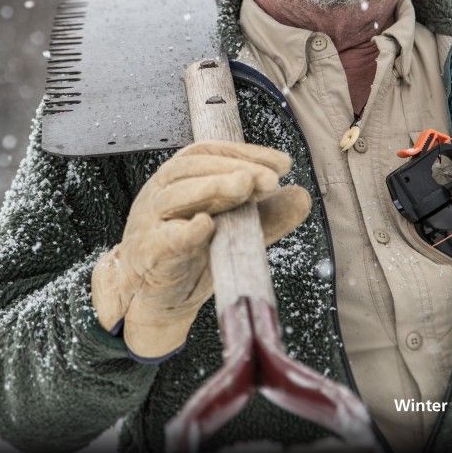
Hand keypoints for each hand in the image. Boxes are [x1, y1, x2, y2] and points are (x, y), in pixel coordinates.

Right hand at [91, 140, 310, 358]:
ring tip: (245, 186)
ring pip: (176, 196)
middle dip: (234, 168)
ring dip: (212, 187)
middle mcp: (162, 193)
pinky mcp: (148, 255)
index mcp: (182, 180)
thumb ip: (265, 215)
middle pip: (192, 168)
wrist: (154, 299)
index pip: (211, 153)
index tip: (282, 164)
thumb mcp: (234, 232)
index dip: (246, 153)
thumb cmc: (192, 256)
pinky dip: (186, 231)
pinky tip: (207, 225)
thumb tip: (303, 197)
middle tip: (270, 179)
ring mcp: (150, 223)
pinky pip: (164, 239)